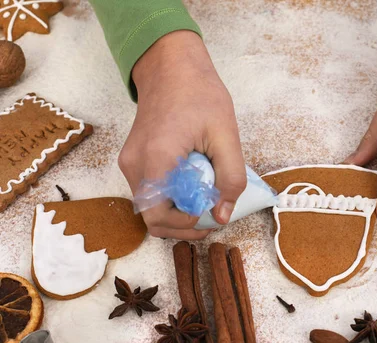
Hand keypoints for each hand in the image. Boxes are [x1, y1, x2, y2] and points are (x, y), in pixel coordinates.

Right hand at [119, 31, 246, 238]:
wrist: (171, 67)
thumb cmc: (199, 94)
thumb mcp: (226, 135)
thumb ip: (230, 178)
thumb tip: (222, 216)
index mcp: (156, 159)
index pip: (159, 215)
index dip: (186, 224)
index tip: (211, 214)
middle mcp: (135, 165)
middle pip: (152, 217)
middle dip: (183, 224)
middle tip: (211, 216)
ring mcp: (130, 163)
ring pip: (150, 206)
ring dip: (177, 212)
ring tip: (204, 201)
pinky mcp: (133, 160)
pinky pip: (150, 191)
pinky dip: (170, 198)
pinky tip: (192, 187)